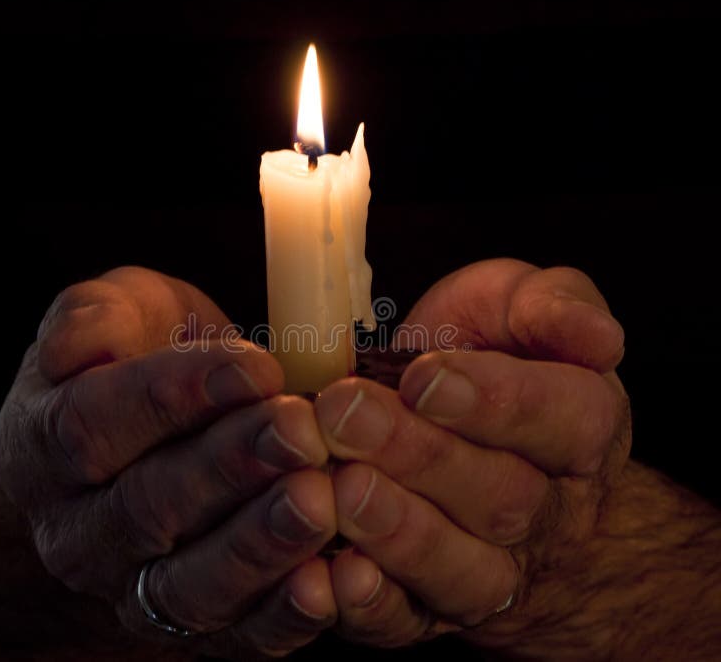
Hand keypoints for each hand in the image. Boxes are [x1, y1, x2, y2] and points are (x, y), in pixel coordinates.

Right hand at [0, 267, 336, 658]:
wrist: (158, 437)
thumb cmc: (144, 359)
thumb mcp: (117, 314)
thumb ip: (94, 317)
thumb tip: (82, 347)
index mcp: (42, 445)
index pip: (91, 424)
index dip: (175, 394)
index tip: (256, 366)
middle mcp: (79, 531)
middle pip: (147, 507)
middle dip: (231, 465)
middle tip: (300, 429)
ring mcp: (134, 587)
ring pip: (191, 583)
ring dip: (260, 544)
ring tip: (317, 501)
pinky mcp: (196, 626)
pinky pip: (238, 635)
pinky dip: (285, 616)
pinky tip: (330, 583)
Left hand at [314, 258, 629, 646]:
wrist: (476, 441)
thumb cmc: (491, 358)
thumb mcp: (520, 307)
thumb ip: (554, 305)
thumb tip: (599, 338)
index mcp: (581, 427)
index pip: (562, 420)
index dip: (494, 401)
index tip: (423, 377)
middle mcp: (548, 510)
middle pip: (501, 498)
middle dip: (419, 457)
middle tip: (345, 414)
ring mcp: (495, 565)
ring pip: (462, 570)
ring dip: (398, 533)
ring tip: (340, 488)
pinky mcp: (435, 605)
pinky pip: (409, 622)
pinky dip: (370, 606)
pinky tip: (327, 574)